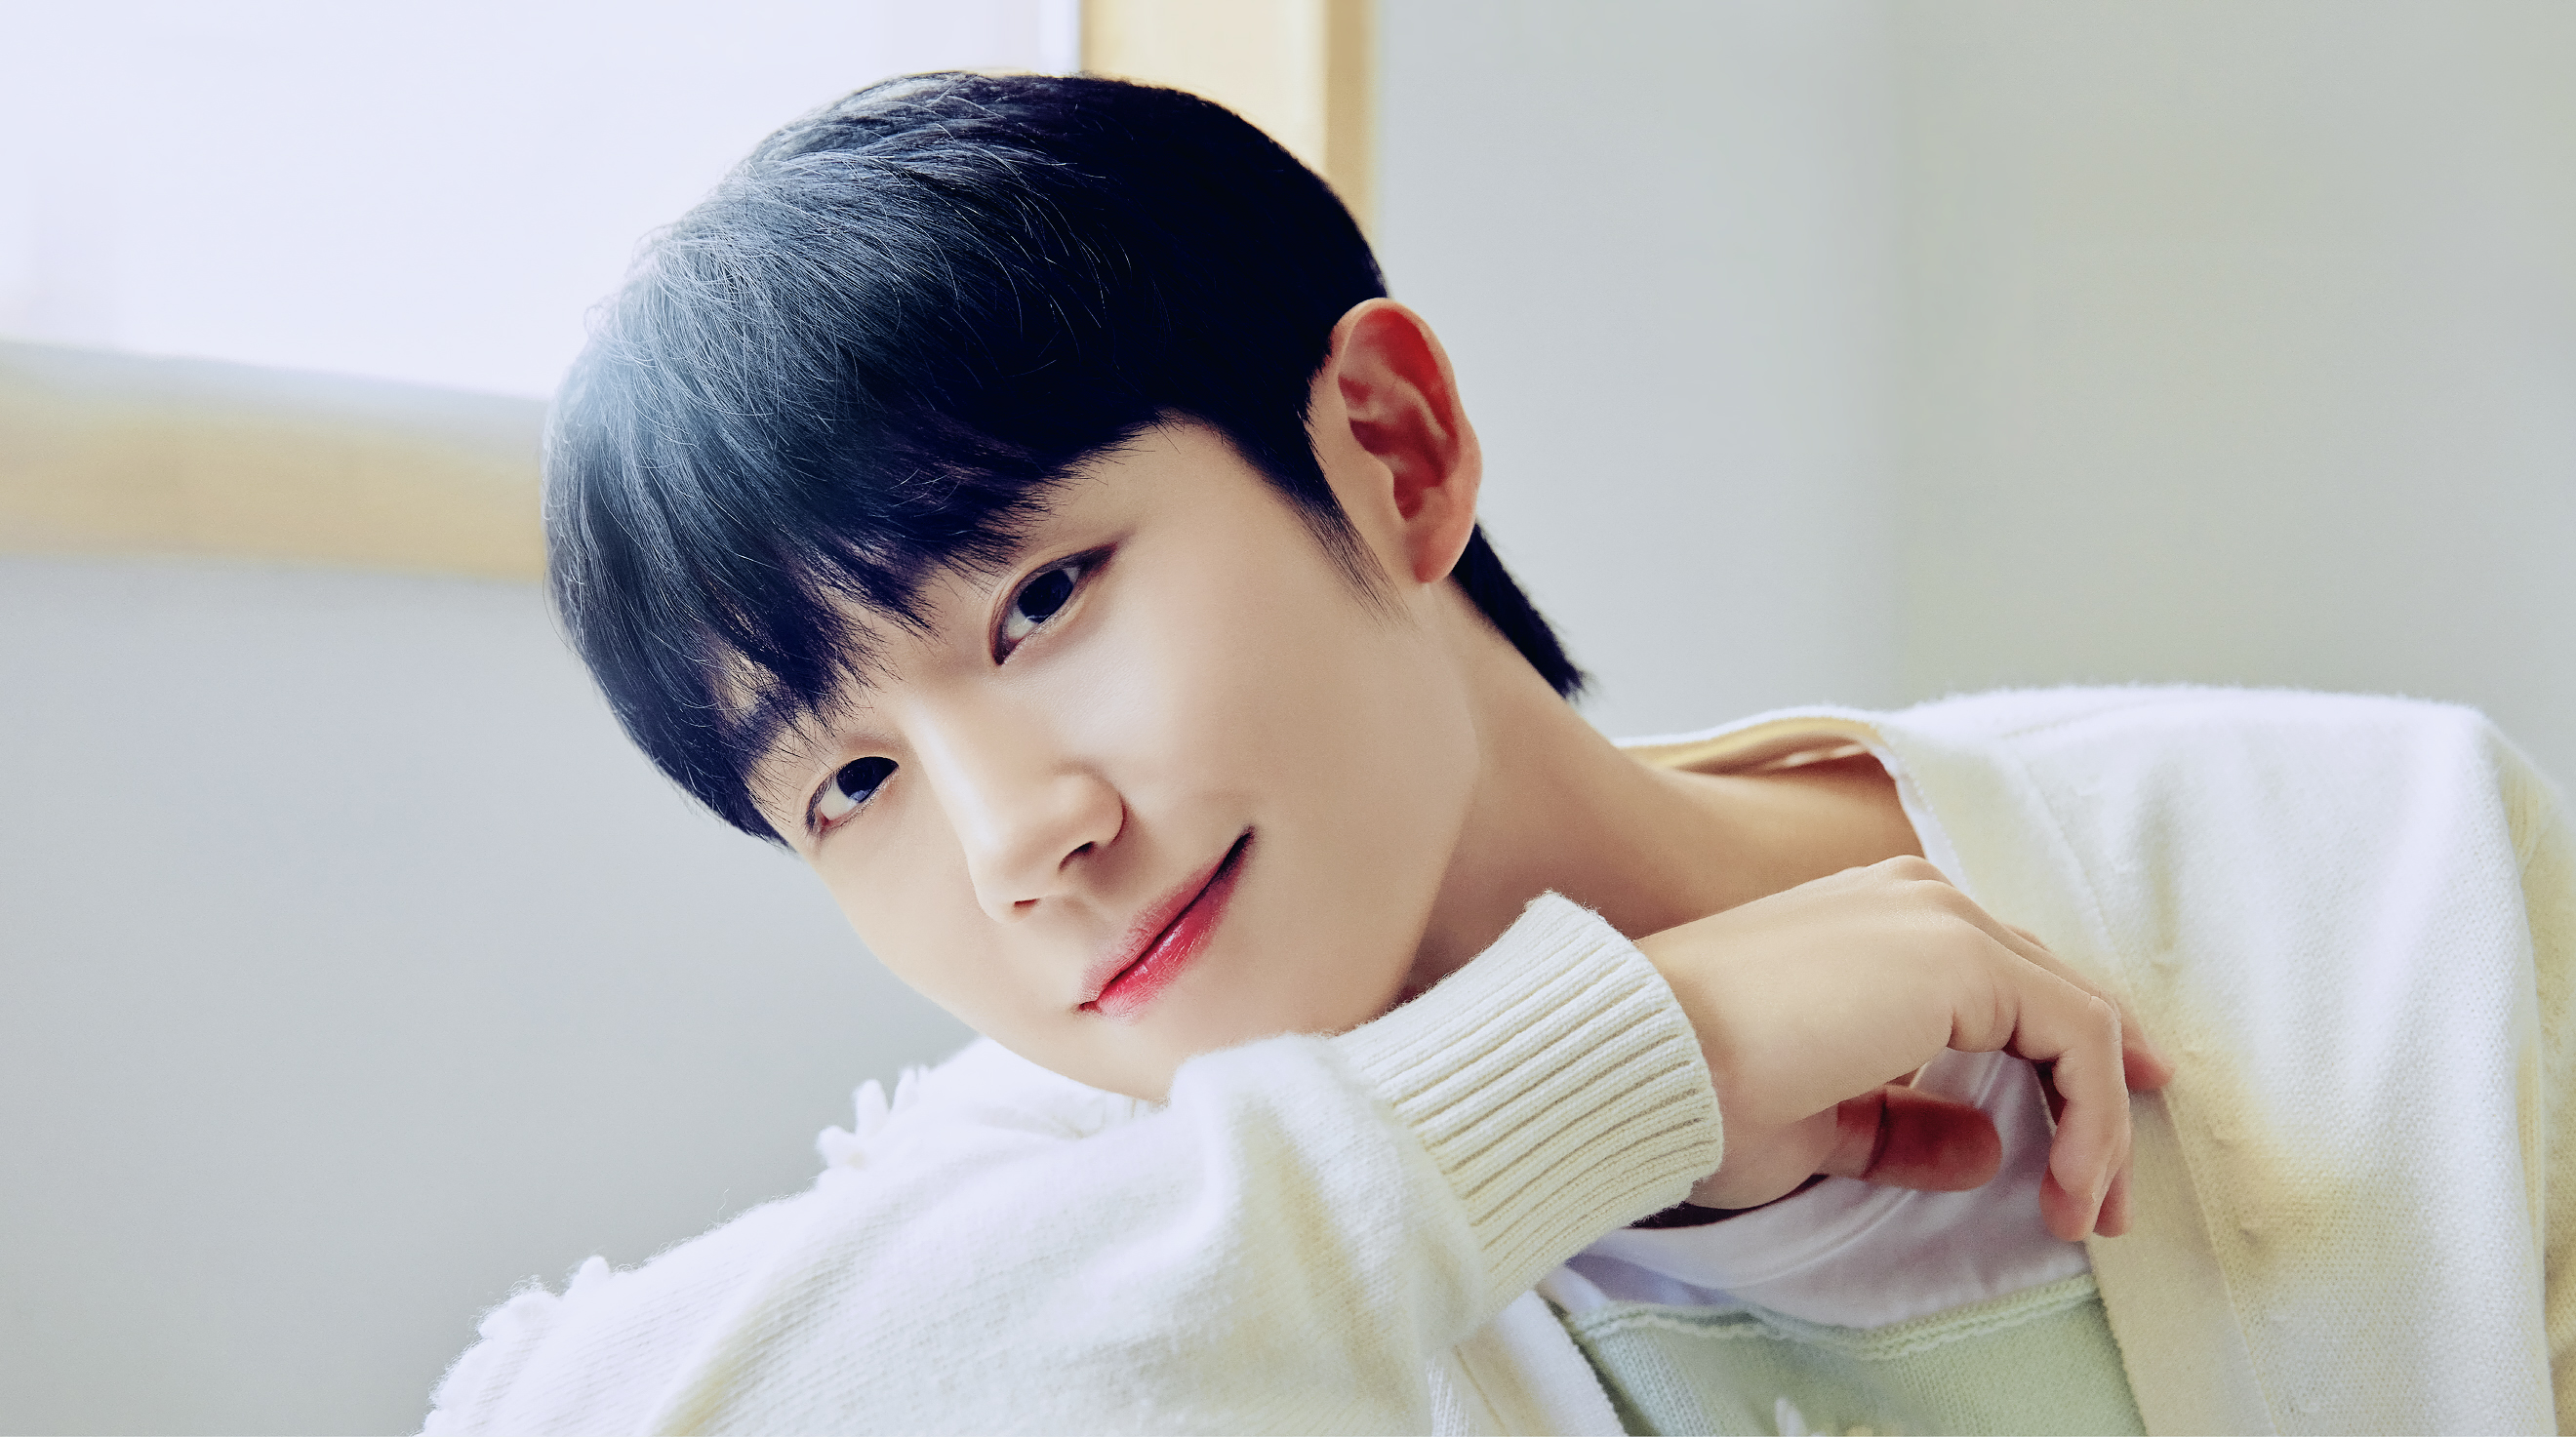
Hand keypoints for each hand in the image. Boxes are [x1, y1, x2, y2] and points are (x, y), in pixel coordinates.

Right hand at [1634, 857, 2174, 1239]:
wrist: (1644, 1060)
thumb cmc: (1696, 1092)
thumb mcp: (1819, 1121)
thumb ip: (1903, 1124)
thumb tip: (1987, 1148)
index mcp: (1871, 924)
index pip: (1999, 986)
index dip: (2055, 1070)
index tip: (2080, 1156)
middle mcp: (1914, 901)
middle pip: (2048, 996)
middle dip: (2093, 1104)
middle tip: (2100, 1200)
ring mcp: (1941, 919)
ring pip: (2076, 1018)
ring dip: (2100, 1125)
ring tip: (2088, 1213)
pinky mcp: (1964, 958)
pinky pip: (2079, 1038)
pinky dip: (2094, 1119)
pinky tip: (2067, 1187)